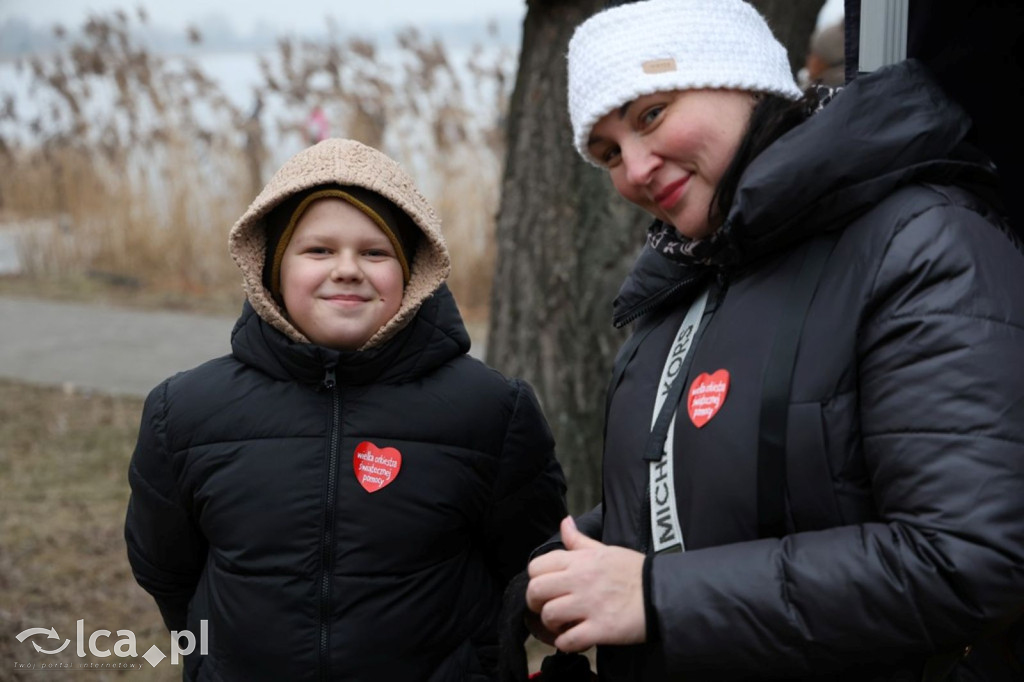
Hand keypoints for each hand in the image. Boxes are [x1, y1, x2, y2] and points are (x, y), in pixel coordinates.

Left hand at [525, 516, 646, 651]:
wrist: (662, 592)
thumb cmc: (634, 571)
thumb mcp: (605, 549)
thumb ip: (579, 540)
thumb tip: (565, 522)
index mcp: (580, 560)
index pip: (536, 567)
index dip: (536, 580)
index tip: (546, 589)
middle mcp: (580, 580)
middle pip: (536, 591)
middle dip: (536, 604)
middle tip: (548, 609)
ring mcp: (589, 605)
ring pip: (549, 616)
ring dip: (552, 625)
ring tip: (563, 625)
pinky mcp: (601, 629)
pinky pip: (568, 640)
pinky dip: (566, 643)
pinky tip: (574, 639)